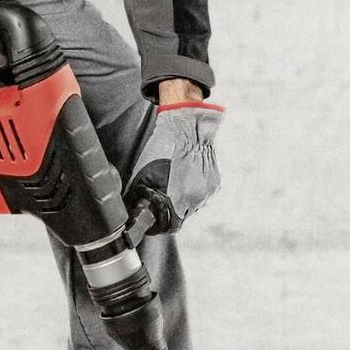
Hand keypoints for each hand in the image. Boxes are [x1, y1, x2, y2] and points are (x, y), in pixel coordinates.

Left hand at [127, 99, 222, 234]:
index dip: (161, 223)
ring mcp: (210, 190)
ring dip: (184, 199)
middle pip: (183, 215)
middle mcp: (199, 198)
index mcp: (182, 198)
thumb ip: (141, 194)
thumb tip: (134, 206)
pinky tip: (186, 176)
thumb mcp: (144, 172)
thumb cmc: (163, 146)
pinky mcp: (216, 182)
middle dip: (172, 209)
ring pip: (194, 206)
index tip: (155, 217)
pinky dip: (194, 189)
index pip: (172, 225)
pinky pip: (203, 194)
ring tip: (175, 183)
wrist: (187, 124)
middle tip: (163, 197)